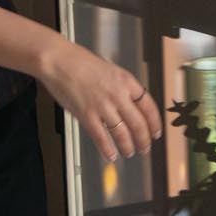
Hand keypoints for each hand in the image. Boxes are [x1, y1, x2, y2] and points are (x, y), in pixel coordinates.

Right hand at [38, 35, 163, 163]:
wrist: (59, 60)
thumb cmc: (80, 62)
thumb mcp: (110, 71)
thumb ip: (121, 88)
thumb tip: (130, 106)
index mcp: (127, 81)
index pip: (149, 107)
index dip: (155, 123)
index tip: (156, 132)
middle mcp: (118, 95)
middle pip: (138, 123)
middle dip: (143, 140)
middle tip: (145, 148)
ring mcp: (102, 106)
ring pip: (122, 133)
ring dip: (127, 146)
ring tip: (129, 152)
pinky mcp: (86, 115)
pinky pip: (101, 137)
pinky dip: (107, 149)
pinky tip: (110, 155)